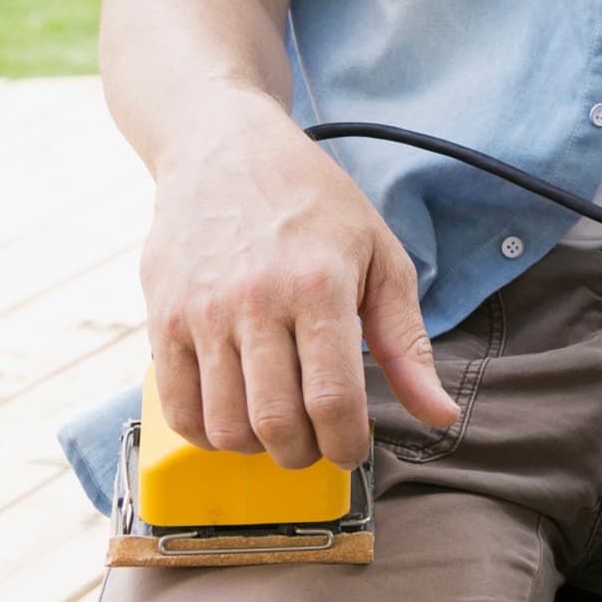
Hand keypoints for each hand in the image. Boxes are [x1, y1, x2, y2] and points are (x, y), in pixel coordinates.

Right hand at [141, 94, 456, 470]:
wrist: (223, 148)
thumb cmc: (312, 202)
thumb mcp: (381, 257)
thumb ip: (408, 344)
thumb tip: (439, 415)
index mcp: (319, 286)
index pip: (333, 400)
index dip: (348, 444)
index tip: (354, 447)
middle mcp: (256, 301)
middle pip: (277, 423)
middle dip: (306, 453)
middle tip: (318, 440)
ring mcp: (201, 313)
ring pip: (226, 425)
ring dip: (258, 448)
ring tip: (278, 426)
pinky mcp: (162, 318)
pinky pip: (177, 407)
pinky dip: (207, 433)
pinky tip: (234, 417)